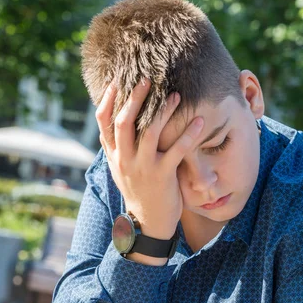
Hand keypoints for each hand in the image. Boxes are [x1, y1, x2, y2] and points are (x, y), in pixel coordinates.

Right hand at [96, 78, 204, 238]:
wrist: (148, 222)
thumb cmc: (139, 190)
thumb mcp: (120, 169)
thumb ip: (116, 146)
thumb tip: (112, 120)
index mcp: (114, 155)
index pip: (103, 122)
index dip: (107, 99)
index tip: (116, 80)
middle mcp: (125, 159)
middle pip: (124, 122)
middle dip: (134, 99)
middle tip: (146, 79)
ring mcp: (143, 168)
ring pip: (149, 133)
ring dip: (163, 112)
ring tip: (176, 95)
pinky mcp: (163, 176)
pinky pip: (177, 152)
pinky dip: (189, 135)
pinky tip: (200, 121)